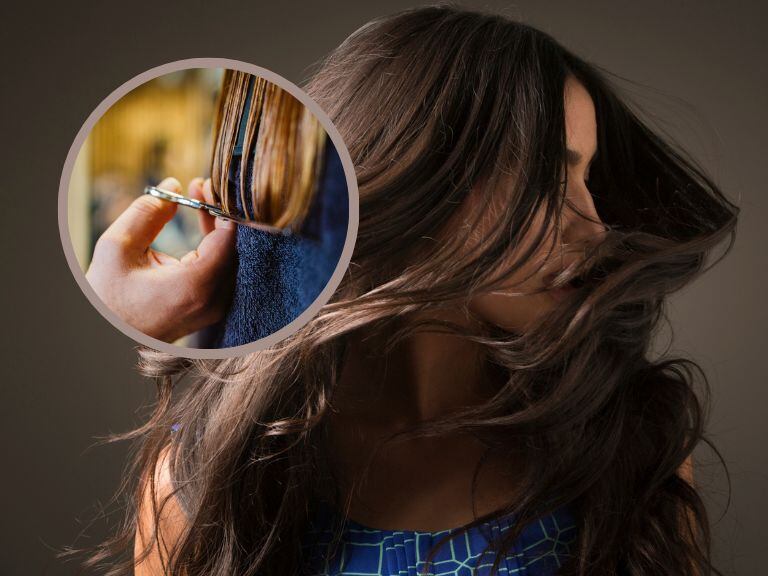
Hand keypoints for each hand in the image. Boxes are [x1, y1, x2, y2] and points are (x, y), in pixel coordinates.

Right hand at [86, 177, 235, 343]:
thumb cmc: (107, 298)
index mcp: (195, 286)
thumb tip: (174, 185)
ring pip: (229, 259)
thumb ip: (147, 213)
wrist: (108, 335)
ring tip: (197, 201)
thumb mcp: (117, 248)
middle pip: (232, 248)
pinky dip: (214, 247)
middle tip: (200, 188)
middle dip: (218, 213)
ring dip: (217, 228)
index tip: (204, 184)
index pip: (228, 237)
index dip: (218, 206)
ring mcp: (214, 309)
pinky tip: (202, 227)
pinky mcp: (210, 309)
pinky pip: (223, 272)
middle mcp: (213, 301)